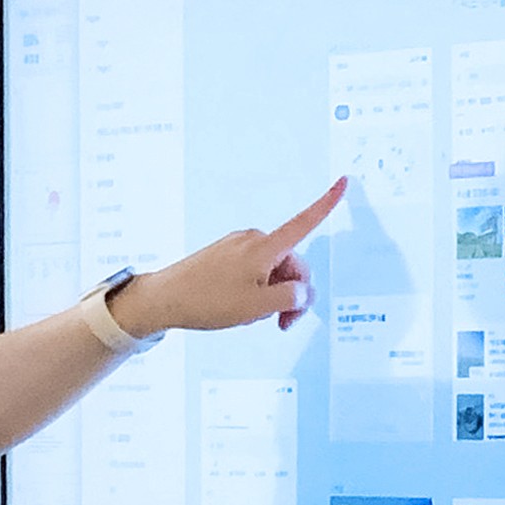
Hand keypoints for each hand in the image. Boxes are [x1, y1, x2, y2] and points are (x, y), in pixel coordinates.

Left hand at [115, 178, 344, 335]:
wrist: (160, 301)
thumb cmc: (206, 301)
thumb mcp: (258, 306)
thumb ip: (292, 298)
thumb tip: (303, 291)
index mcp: (265, 246)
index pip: (304, 222)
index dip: (327, 203)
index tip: (343, 181)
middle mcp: (253, 241)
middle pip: (292, 265)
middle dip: (292, 293)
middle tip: (280, 323)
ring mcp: (236, 248)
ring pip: (272, 273)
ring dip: (271, 296)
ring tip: (248, 315)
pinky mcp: (223, 257)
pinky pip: (252, 273)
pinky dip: (254, 291)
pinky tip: (237, 308)